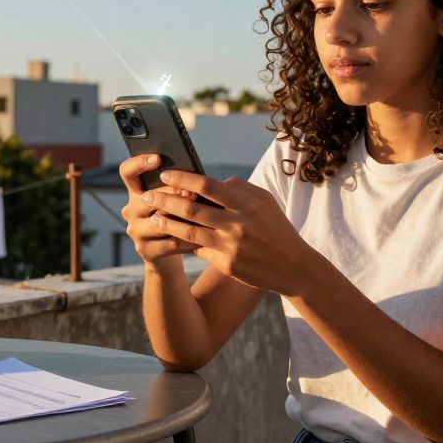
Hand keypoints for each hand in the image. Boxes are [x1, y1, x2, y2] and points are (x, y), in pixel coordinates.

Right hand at [118, 154, 201, 267]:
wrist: (167, 255)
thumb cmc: (176, 219)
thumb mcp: (173, 201)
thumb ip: (177, 188)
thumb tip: (197, 175)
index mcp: (136, 193)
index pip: (127, 172)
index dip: (139, 163)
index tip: (157, 158)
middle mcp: (131, 210)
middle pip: (148, 197)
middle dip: (172, 193)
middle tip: (192, 192)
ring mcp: (136, 231)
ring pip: (160, 221)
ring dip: (182, 217)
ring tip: (202, 214)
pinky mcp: (145, 250)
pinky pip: (170, 242)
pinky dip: (188, 239)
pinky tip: (204, 236)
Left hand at [143, 169, 319, 295]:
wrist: (295, 267)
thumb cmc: (278, 230)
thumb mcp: (265, 203)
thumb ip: (240, 188)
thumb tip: (213, 181)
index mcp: (247, 204)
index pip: (207, 186)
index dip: (183, 179)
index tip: (166, 175)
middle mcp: (237, 223)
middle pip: (192, 208)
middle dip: (166, 200)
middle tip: (147, 195)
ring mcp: (231, 245)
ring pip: (189, 231)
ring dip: (167, 223)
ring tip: (153, 217)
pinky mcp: (227, 264)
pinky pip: (198, 249)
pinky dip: (183, 241)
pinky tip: (170, 237)